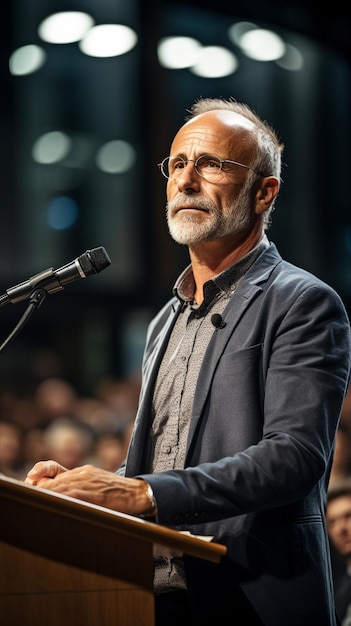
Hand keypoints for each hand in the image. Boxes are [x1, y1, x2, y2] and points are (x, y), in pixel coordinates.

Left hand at [25, 460, 150, 516]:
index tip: (29, 484)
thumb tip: (56, 497)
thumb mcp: (95, 485)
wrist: (139, 493)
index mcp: (81, 472)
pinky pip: (73, 494)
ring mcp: (89, 482)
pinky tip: (52, 504)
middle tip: (28, 501)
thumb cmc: (117, 494)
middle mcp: (82, 473)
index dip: (38, 477)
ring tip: (34, 504)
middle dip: (37, 491)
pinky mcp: (95, 493)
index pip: (51, 469)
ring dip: (45, 496)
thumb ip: (77, 488)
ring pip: (59, 487)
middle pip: (51, 481)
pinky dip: (60, 498)